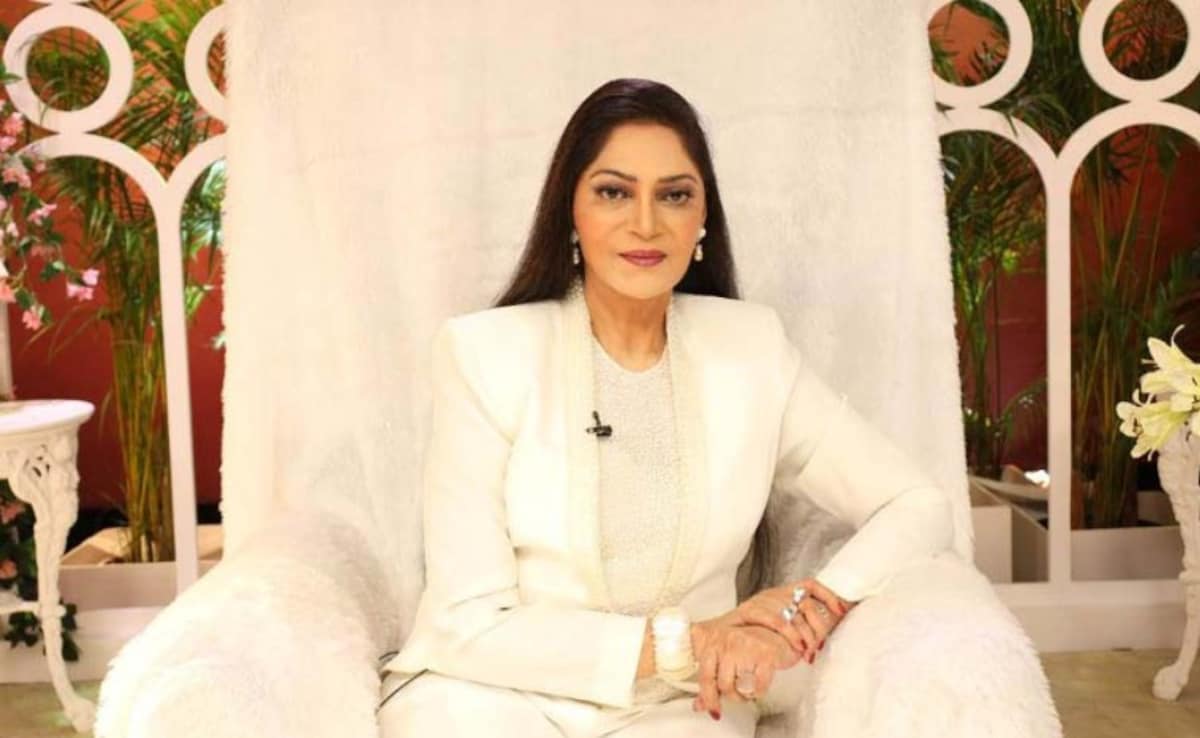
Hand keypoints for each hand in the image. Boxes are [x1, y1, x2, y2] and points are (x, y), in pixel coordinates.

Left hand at [688, 618, 797, 717]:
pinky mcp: (764, 653)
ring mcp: (744, 645)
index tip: (714, 710)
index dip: (708, 698)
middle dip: (732, 696)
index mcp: (713, 639)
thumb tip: (699, 705)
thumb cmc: (751, 643)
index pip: (704, 675)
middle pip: (720, 684)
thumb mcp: (725, 655)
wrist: (779, 632)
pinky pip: (757, 686)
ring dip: (744, 696)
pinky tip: (759, 688)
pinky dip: (759, 692)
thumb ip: (711, 678)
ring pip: (735, 686)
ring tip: (749, 691)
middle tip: (739, 696)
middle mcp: (726, 639)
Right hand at [727, 577, 854, 662]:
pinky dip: (791, 634)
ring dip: (807, 634)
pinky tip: (796, 647)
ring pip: (795, 612)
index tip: (842, 610)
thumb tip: (823, 635)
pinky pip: (777, 619)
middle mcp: (776, 593)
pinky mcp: (752, 610)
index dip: (829, 595)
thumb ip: (798, 627)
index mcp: (783, 594)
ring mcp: (764, 600)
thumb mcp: (777, 627)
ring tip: (808, 650)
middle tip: (819, 644)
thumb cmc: (749, 634)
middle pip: (808, 602)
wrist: (717, 636)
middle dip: (819, 626)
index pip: (810, 585)